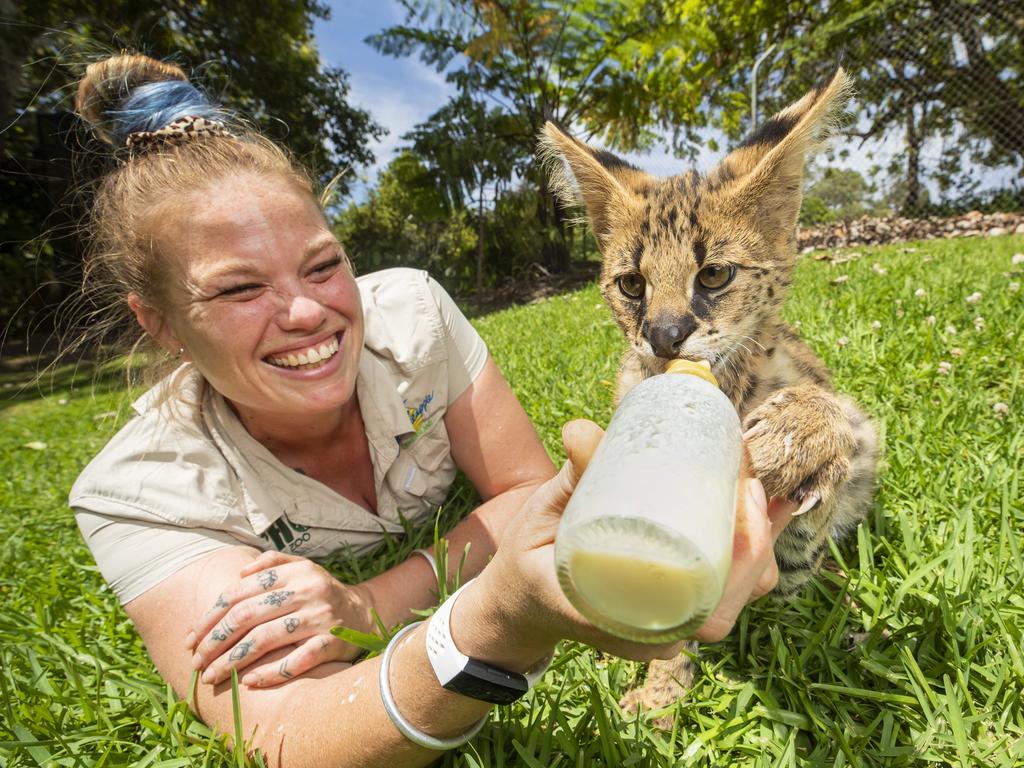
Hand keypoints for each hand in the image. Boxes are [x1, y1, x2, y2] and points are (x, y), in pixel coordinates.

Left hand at [186, 550, 373, 686]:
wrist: (365, 613)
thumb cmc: (322, 592)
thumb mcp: (302, 567)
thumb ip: (272, 563)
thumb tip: (239, 573)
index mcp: (295, 571)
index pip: (240, 592)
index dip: (210, 616)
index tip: (191, 639)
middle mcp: (307, 591)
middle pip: (247, 616)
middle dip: (215, 642)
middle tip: (195, 662)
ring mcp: (320, 618)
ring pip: (265, 640)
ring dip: (232, 661)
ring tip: (211, 677)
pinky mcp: (332, 644)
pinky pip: (296, 661)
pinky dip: (270, 673)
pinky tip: (248, 681)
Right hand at [471, 420, 795, 663]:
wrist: (520, 602)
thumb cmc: (529, 564)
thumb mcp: (541, 522)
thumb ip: (568, 479)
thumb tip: (581, 431)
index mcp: (623, 625)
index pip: (705, 612)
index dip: (740, 563)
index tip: (744, 504)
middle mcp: (655, 635)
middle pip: (733, 601)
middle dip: (758, 541)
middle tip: (750, 483)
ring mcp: (667, 628)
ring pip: (734, 598)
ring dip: (759, 543)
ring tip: (757, 489)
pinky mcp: (674, 610)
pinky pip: (724, 589)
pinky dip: (751, 551)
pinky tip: (764, 508)